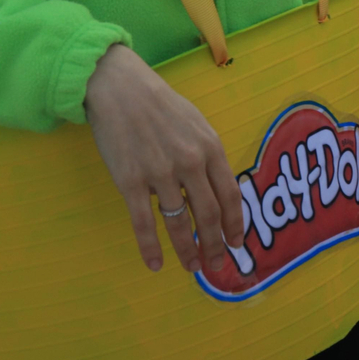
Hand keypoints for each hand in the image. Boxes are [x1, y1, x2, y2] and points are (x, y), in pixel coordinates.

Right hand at [85, 44, 245, 274]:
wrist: (121, 90)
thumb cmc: (163, 107)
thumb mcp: (198, 125)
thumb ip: (208, 156)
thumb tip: (217, 189)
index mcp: (211, 148)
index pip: (230, 195)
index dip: (235, 223)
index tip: (237, 243)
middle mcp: (190, 163)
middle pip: (208, 214)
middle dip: (215, 245)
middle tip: (217, 266)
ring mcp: (160, 174)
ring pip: (179, 223)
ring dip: (187, 251)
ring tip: (193, 269)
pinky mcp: (131, 182)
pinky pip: (143, 223)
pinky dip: (151, 248)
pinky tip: (155, 265)